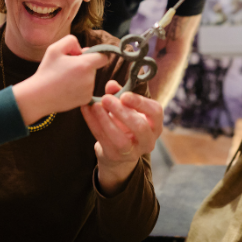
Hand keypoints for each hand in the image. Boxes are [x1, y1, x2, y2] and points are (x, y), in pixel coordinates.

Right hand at [14, 35, 107, 124]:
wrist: (38, 96)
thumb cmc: (46, 71)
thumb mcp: (55, 48)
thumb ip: (71, 41)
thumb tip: (82, 50)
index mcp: (85, 65)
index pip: (103, 57)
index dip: (95, 54)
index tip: (84, 56)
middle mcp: (90, 78)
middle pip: (94, 67)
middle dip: (84, 65)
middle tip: (66, 67)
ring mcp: (88, 91)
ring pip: (89, 79)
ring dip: (81, 77)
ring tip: (64, 79)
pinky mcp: (85, 100)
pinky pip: (86, 89)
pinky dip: (79, 88)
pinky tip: (65, 88)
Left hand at [80, 81, 163, 195]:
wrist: (117, 149)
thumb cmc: (125, 122)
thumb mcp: (126, 107)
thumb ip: (120, 94)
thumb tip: (111, 85)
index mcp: (155, 124)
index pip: (155, 112)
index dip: (140, 102)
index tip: (124, 95)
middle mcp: (148, 140)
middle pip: (140, 127)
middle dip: (122, 111)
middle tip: (106, 98)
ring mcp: (132, 152)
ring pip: (121, 140)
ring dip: (106, 121)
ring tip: (95, 106)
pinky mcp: (114, 156)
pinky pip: (103, 140)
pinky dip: (93, 124)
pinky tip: (86, 110)